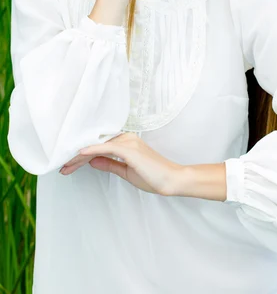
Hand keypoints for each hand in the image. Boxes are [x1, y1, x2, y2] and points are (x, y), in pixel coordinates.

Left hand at [60, 133, 182, 196]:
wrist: (171, 180)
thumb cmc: (154, 177)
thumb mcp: (126, 171)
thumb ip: (109, 164)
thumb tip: (92, 161)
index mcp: (126, 142)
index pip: (99, 147)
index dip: (82, 156)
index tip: (69, 166)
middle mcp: (127, 138)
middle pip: (96, 145)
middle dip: (77, 157)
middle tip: (63, 167)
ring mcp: (129, 142)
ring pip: (98, 147)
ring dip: (80, 157)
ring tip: (66, 166)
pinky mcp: (130, 150)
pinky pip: (107, 148)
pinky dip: (92, 151)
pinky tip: (80, 155)